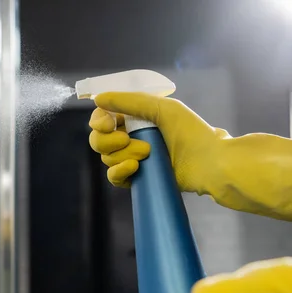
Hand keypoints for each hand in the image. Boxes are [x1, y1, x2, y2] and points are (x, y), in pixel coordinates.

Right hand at [89, 92, 228, 190]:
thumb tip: (98, 98)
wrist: (210, 164)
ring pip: (107, 158)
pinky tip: (134, 167)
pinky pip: (113, 177)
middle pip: (99, 140)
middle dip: (108, 140)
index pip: (103, 118)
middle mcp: (131, 138)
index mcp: (136, 118)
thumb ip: (130, 101)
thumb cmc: (191, 133)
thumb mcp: (163, 108)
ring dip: (123, 154)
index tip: (107, 124)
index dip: (99, 121)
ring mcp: (132, 159)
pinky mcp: (137, 178)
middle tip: (126, 140)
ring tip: (147, 153)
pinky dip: (119, 172)